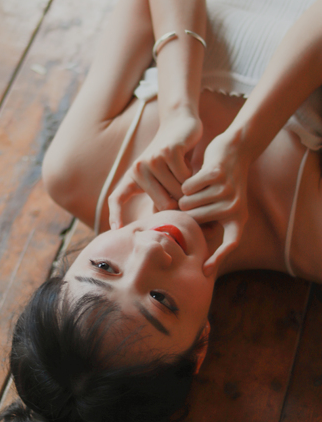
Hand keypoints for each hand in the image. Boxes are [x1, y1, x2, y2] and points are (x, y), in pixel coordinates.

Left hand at [108, 111, 202, 228]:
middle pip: (164, 203)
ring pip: (177, 192)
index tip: (115, 230)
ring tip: (188, 179)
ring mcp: (153, 159)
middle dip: (178, 203)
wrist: (179, 122)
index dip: (115, 215)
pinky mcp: (169, 151)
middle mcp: (138, 168)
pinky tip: (192, 169)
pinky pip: (186, 178)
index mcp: (132, 176)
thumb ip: (159, 196)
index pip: (117, 198)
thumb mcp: (160, 177)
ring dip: (188, 190)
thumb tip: (161, 224)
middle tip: (185, 194)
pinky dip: (193, 178)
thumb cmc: (172, 156)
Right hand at [179, 132, 249, 275]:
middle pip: (195, 219)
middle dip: (187, 210)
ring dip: (186, 194)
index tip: (206, 270)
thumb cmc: (221, 182)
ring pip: (188, 203)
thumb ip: (209, 221)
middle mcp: (235, 207)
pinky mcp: (218, 174)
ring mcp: (227, 191)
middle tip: (195, 198)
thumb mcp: (223, 204)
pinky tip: (198, 175)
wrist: (235, 150)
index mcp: (238, 218)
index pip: (230, 244)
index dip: (219, 258)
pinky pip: (188, 187)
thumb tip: (184, 241)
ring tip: (199, 187)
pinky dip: (187, 181)